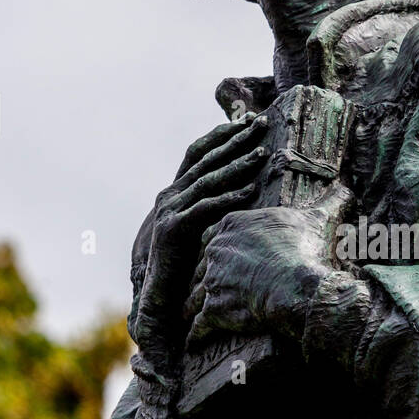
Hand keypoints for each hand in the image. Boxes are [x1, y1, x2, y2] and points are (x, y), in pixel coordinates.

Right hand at [131, 111, 269, 372]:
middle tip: (262, 124)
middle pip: (206, 159)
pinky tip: (250, 191)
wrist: (155, 298)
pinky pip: (206, 209)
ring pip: (208, 180)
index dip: (221, 135)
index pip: (198, 153)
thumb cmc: (181, 266)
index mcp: (175, 192)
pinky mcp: (174, 230)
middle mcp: (169, 196)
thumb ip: (209, 209)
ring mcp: (169, 211)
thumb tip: (240, 191)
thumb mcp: (195, 230)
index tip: (247, 121)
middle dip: (234, 139)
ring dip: (237, 165)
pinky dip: (228, 198)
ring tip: (263, 153)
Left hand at [184, 183, 355, 347]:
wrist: (296, 284)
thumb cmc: (306, 251)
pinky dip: (196, 334)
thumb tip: (346, 189)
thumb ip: (328, 202)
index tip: (220, 258)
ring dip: (193, 305)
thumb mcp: (318, 220)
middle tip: (205, 287)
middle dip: (203, 277)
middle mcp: (216, 250)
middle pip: (202, 265)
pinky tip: (194, 340)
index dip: (218, 249)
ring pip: (196, 294)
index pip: (214, 235)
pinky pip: (199, 325)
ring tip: (192, 314)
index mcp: (232, 225)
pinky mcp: (213, 310)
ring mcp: (212, 280)